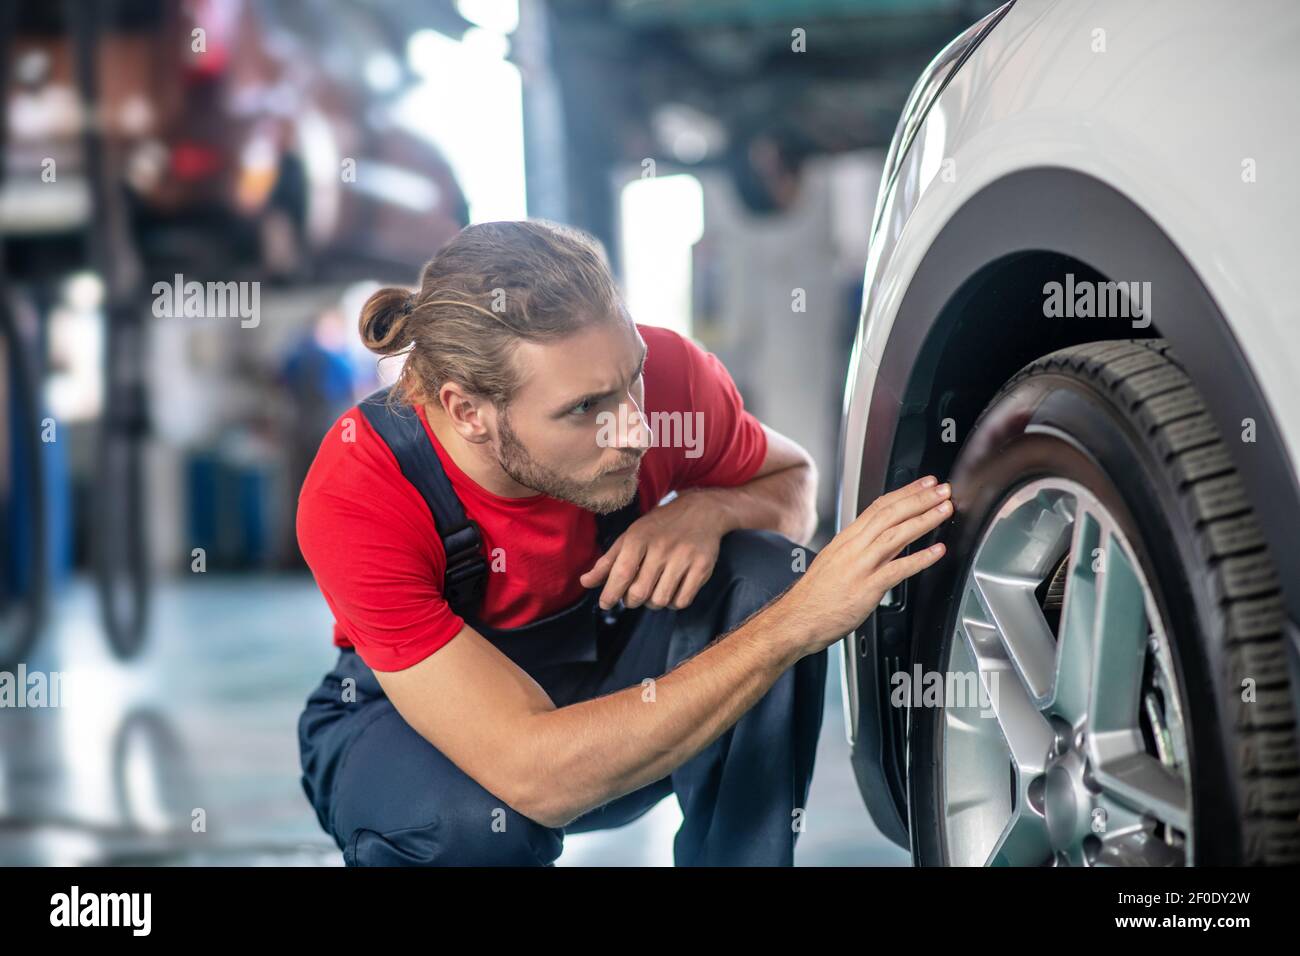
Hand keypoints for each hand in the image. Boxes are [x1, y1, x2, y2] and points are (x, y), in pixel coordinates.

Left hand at [579, 491, 729, 610]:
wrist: (701, 511)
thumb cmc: (660, 526)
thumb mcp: (631, 536)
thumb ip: (607, 562)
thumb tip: (585, 583)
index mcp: (640, 538)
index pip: (622, 573)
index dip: (611, 593)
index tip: (606, 603)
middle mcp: (662, 548)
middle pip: (639, 592)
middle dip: (631, 600)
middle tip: (633, 594)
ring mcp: (684, 558)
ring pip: (660, 600)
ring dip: (653, 602)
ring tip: (653, 590)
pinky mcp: (702, 568)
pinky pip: (682, 601)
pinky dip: (673, 602)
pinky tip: (671, 590)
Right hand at [780, 475, 951, 654]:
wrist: (795, 620)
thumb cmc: (814, 596)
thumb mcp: (834, 562)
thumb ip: (859, 550)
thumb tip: (882, 541)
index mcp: (846, 540)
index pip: (879, 507)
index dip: (904, 493)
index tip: (923, 485)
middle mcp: (853, 548)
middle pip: (890, 514)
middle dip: (920, 499)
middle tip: (942, 489)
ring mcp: (860, 567)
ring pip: (896, 535)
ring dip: (924, 520)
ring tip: (944, 510)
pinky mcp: (866, 588)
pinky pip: (897, 569)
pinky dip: (920, 558)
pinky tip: (937, 552)